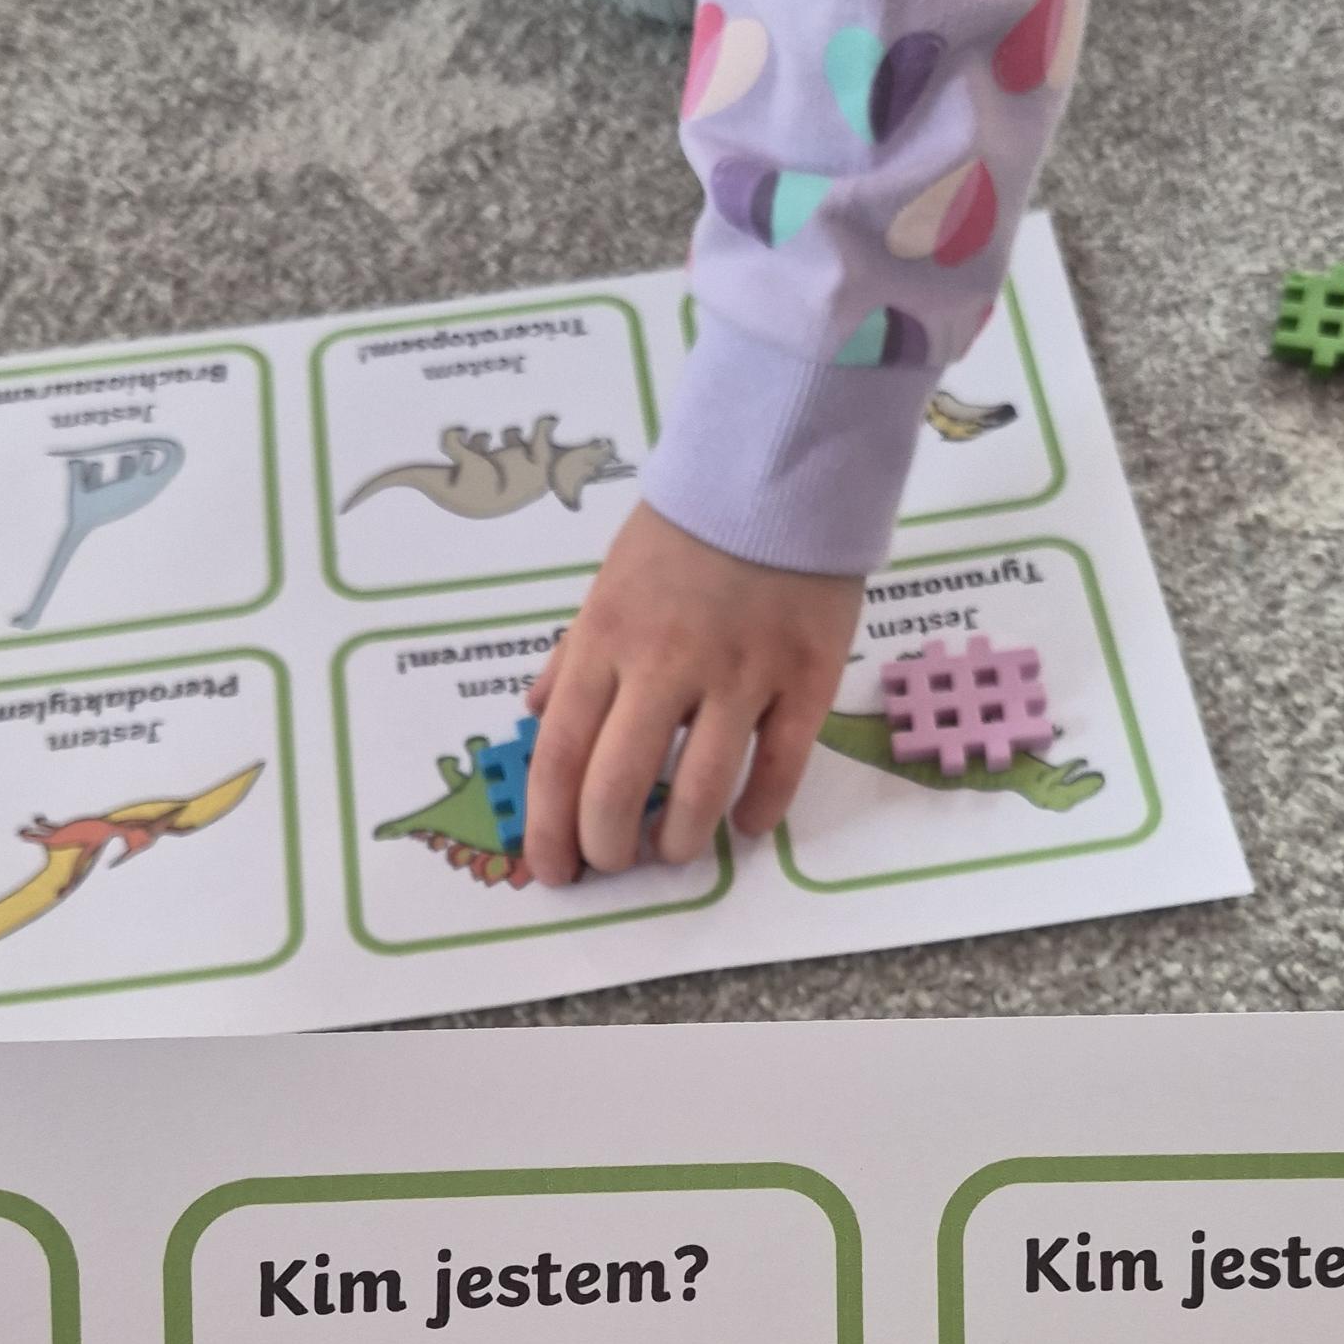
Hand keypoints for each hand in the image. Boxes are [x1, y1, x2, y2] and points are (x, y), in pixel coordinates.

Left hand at [526, 505, 861, 883]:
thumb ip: (572, 656)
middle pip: (618, 785)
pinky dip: (761, 807)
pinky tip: (746, 823)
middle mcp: (665, 662)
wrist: (775, 475)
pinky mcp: (806, 675)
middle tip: (614, 862)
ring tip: (675, 851)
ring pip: (700, 788)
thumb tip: (536, 714)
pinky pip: (782, 763)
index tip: (551, 869)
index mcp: (606, 639)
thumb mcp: (606, 586)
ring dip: (680, 840)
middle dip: (607, 846)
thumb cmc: (683, 538)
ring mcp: (740, 671)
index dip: (549, 825)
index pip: (561, 753)